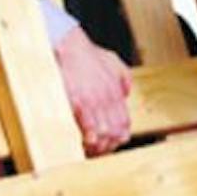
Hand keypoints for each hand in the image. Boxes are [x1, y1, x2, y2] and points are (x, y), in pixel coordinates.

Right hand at [53, 30, 131, 154]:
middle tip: (100, 150)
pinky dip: (89, 134)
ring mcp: (93, 100)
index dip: (120, 136)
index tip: (113, 142)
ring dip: (99, 144)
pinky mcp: (78, 100)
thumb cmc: (89, 54)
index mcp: (116, 92)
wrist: (70, 45)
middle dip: (109, 144)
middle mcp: (107, 98)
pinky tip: (87, 141)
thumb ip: (124, 78)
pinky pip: (87, 122)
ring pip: (103, 130)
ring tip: (92, 149)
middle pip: (115, 129)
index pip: (124, 121)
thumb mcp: (114, 63)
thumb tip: (126, 93)